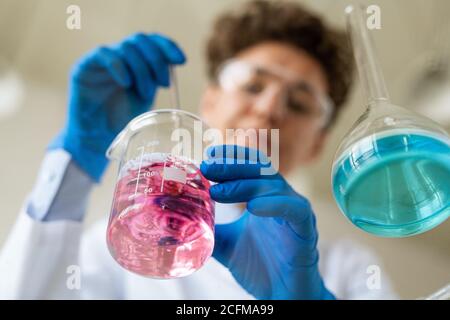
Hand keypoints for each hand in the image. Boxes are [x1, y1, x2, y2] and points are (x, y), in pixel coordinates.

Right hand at [49, 33, 185, 180]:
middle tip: (164, 84)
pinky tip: (127, 83)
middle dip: (157, 61)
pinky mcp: (85, 66)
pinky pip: (104, 55)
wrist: (97, 138)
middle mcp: (119, 56)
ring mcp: (102, 60)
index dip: (168, 46)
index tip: (181, 61)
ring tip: (145, 94)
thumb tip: (178, 64)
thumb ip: (158, 78)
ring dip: (142, 70)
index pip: (152, 41)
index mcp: (135, 61)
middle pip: (141, 41)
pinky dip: (119, 66)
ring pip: (127, 48)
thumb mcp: (147, 97)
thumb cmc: (122, 120)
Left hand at [200, 145, 334, 299]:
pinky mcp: (305, 228)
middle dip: (232, 165)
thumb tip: (181, 220)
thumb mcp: (225, 243)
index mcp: (263, 196)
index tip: (207, 157)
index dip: (231, 156)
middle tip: (207, 168)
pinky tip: (252, 207)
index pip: (251, 164)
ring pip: (273, 185)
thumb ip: (209, 228)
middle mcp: (280, 198)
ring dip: (244, 185)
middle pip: (260, 168)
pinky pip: (294, 209)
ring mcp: (294, 211)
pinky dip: (274, 204)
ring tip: (217, 192)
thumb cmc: (259, 266)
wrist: (282, 295)